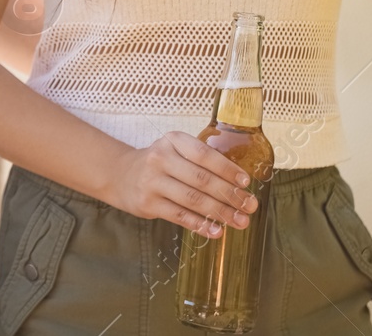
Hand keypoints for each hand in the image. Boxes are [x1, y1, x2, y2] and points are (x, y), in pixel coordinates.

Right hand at [106, 132, 259, 237]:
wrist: (121, 174)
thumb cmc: (160, 163)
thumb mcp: (175, 151)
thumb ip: (201, 162)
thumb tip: (239, 185)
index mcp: (173, 140)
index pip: (204, 155)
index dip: (227, 169)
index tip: (246, 182)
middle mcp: (161, 158)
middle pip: (202, 179)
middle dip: (230, 195)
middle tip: (249, 206)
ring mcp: (152, 181)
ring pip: (193, 200)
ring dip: (220, 212)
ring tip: (240, 221)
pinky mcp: (148, 203)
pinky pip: (180, 216)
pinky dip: (200, 225)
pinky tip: (216, 231)